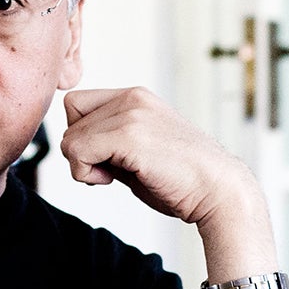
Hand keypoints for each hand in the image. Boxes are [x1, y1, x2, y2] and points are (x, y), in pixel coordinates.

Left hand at [60, 87, 260, 228]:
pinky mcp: (129, 136)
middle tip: (108, 171)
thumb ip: (110, 142)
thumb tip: (74, 149)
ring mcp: (131, 114)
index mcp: (136, 97)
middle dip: (80, 150)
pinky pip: (78, 152)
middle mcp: (132, 98)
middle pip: (70, 118)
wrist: (218, 191)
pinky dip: (84, 173)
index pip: (77, 104)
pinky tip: (112, 181)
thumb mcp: (139, 149)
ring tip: (114, 176)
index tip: (105, 158)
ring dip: (82, 165)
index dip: (82, 134)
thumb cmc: (182, 180)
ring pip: (71, 138)